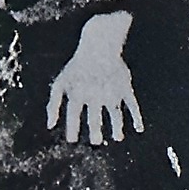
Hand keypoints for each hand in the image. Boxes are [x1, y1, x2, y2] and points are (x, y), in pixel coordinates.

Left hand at [46, 11, 144, 144]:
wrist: (98, 47)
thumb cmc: (77, 68)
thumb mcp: (60, 83)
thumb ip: (53, 104)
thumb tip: (50, 126)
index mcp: (78, 93)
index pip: (73, 114)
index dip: (72, 129)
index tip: (72, 141)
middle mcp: (95, 94)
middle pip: (95, 117)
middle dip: (95, 131)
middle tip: (96, 142)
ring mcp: (111, 91)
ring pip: (114, 114)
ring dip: (117, 127)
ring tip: (117, 137)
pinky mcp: (124, 88)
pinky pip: (133, 105)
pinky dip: (137, 117)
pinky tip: (138, 128)